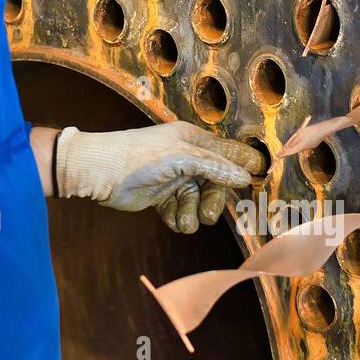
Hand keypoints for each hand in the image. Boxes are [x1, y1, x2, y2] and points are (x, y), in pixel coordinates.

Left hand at [54, 121, 264, 233]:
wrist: (99, 173)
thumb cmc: (139, 156)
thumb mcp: (181, 157)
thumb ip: (214, 167)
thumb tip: (245, 177)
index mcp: (192, 140)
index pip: (227, 152)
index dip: (243, 166)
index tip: (260, 178)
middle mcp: (186, 158)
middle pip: (215, 183)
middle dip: (212, 201)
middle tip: (207, 216)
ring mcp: (173, 178)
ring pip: (197, 200)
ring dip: (192, 213)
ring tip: (182, 219)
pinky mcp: (160, 196)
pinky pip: (180, 210)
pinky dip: (177, 217)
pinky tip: (170, 218)